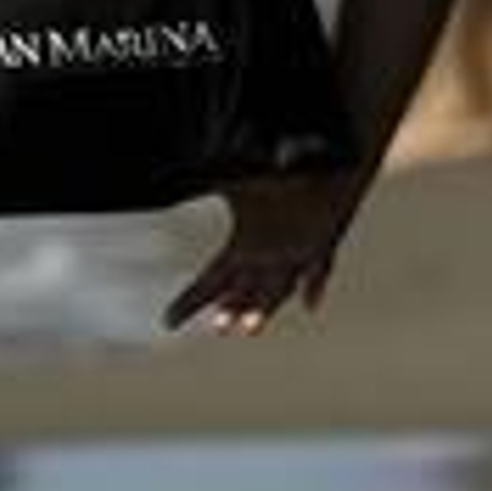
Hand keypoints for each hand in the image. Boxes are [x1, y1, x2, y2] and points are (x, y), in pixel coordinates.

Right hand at [163, 172, 359, 336]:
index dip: (191, 301)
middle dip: (232, 309)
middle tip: (219, 327)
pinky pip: (320, 265)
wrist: (321, 162)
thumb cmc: (280, 173)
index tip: (168, 323)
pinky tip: (309, 304)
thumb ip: (214, 178)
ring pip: (277, 288)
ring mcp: (296, 254)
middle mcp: (268, 259)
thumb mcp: (237, 180)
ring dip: (265, 306)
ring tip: (248, 328)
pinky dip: (315, 282)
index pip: (212, 281)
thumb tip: (179, 175)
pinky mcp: (323, 239)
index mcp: (244, 248)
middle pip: (244, 293)